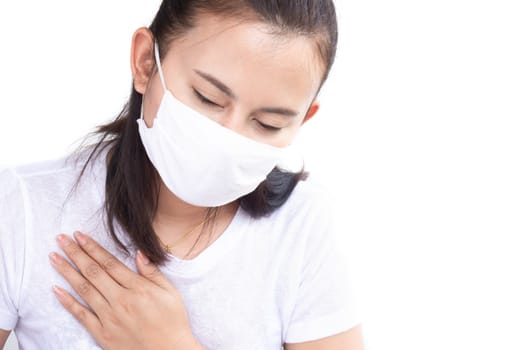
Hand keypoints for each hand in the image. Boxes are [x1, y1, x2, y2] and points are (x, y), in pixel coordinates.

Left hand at [49, 231, 203, 349]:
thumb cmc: (172, 321)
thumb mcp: (170, 293)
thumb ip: (152, 272)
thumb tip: (139, 253)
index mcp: (137, 288)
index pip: (110, 263)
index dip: (93, 248)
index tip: (80, 236)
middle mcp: (120, 300)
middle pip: (93, 272)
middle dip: (75, 253)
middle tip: (62, 240)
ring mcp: (109, 317)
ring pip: (84, 290)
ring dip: (67, 272)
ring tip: (54, 258)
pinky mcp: (103, 333)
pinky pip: (81, 315)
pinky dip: (67, 302)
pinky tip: (56, 290)